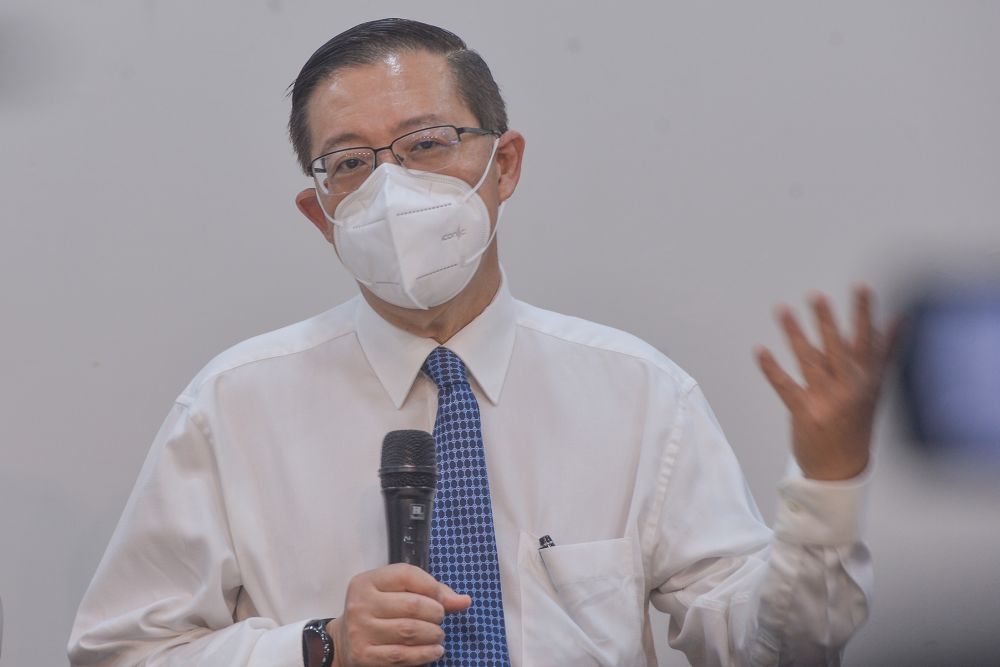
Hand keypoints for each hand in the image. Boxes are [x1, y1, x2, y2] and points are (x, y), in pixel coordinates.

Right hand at [329, 563, 471, 666]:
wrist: (343, 641)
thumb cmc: (377, 611)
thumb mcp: (394, 593)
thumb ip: (429, 592)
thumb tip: (464, 600)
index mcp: (367, 582)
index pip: (406, 574)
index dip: (432, 586)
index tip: (443, 598)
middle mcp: (361, 604)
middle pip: (412, 605)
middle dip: (436, 613)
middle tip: (440, 618)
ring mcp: (361, 631)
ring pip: (409, 631)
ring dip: (433, 634)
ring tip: (438, 635)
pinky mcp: (364, 655)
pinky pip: (402, 655)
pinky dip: (425, 654)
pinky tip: (435, 651)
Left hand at [755, 285, 900, 480]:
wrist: (842, 468)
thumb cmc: (857, 419)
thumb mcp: (876, 386)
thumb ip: (884, 351)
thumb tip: (900, 319)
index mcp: (868, 379)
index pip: (868, 340)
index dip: (865, 314)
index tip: (861, 288)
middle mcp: (850, 388)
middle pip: (838, 348)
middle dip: (827, 321)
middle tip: (816, 295)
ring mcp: (828, 400)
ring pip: (809, 360)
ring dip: (794, 333)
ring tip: (782, 309)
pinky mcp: (805, 412)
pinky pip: (785, 386)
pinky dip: (771, 368)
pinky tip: (760, 350)